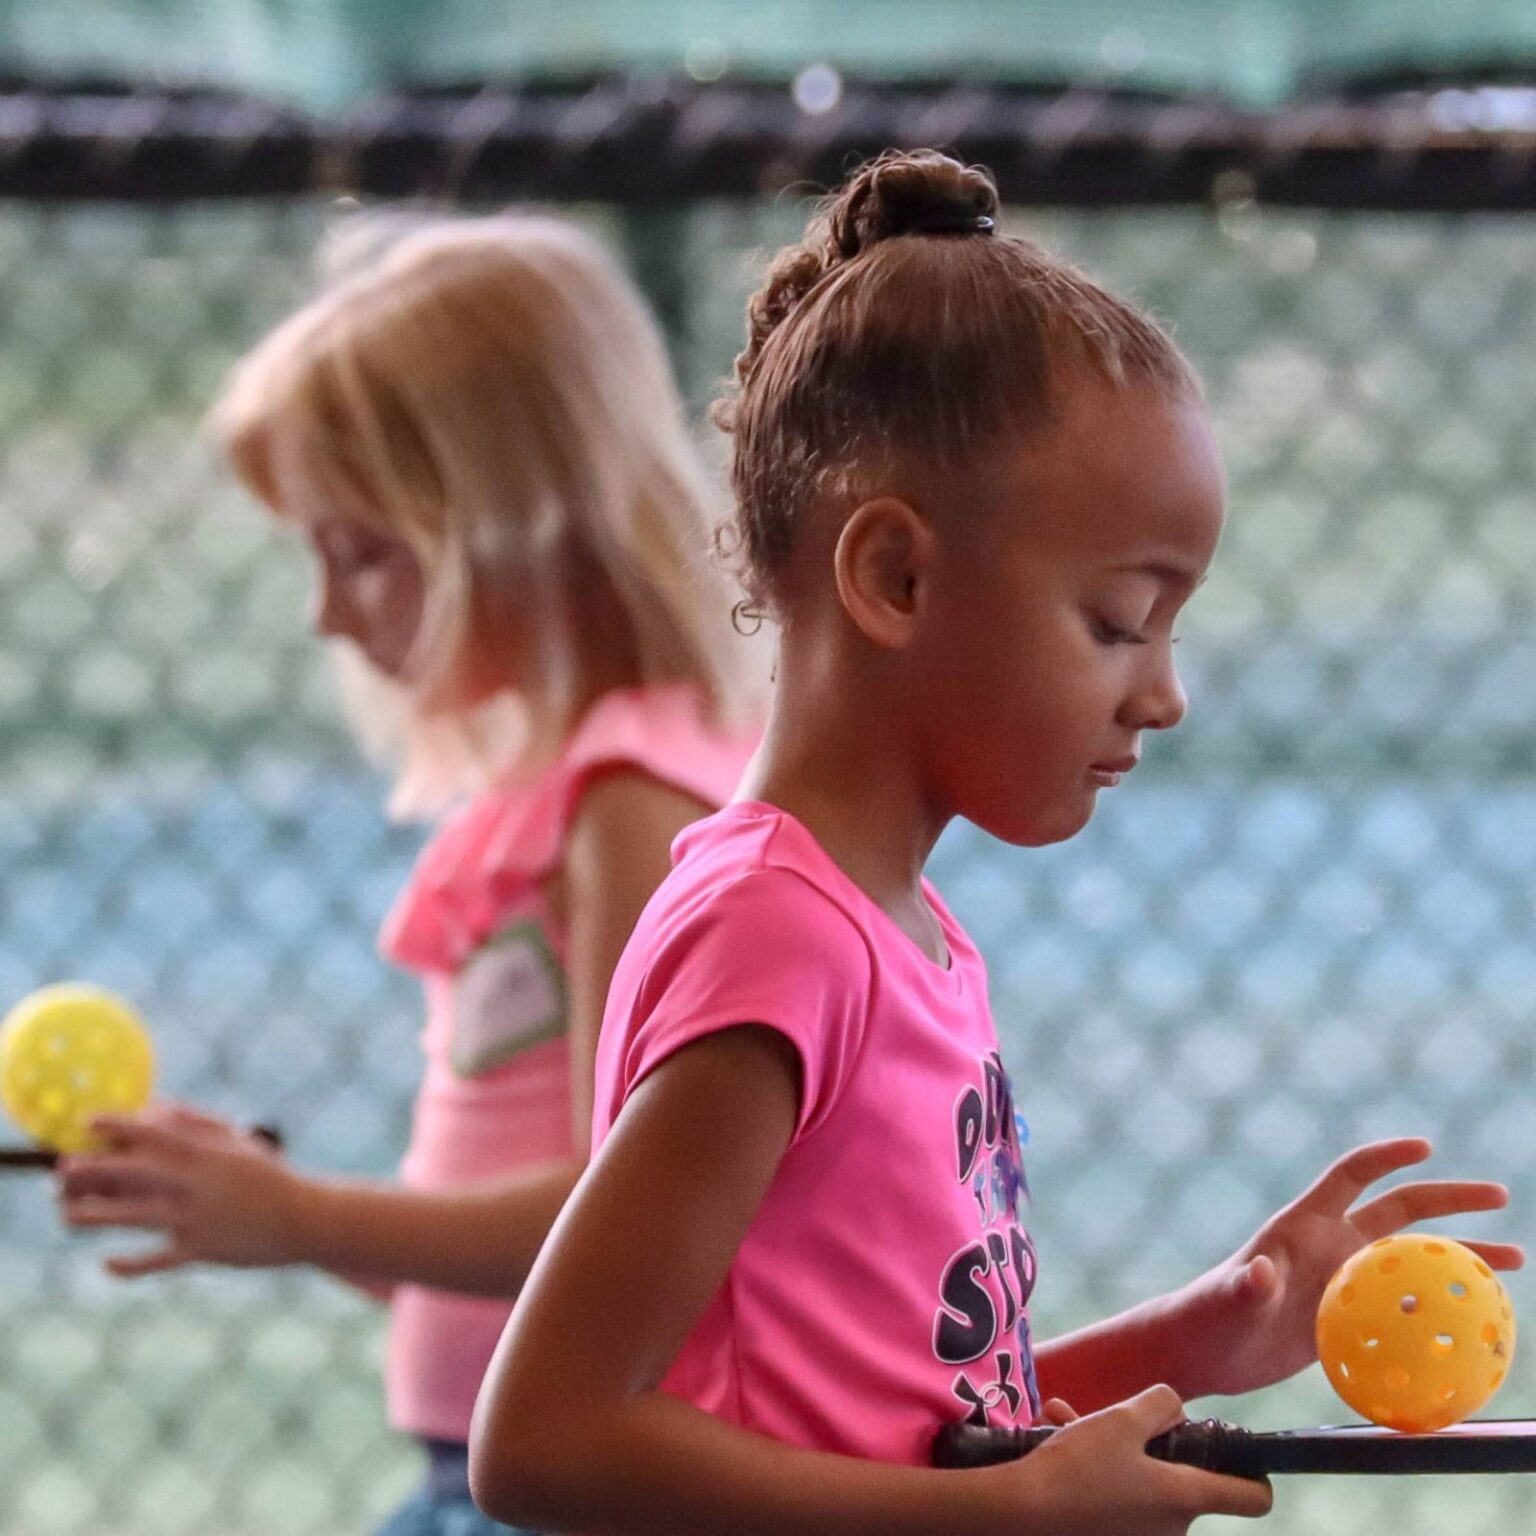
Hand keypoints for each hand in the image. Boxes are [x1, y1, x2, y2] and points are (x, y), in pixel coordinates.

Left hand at [56, 1103, 302, 1276]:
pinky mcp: (201, 1251)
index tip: (87, 1122)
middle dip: (93, 1170)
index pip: (153, 1133)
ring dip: (95, 1215)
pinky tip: (106, 1262)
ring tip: (66, 1214)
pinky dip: (129, 1265)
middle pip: (133, 1173)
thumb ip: (197, 1123)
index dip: (117, 1126)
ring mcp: (197, 1219)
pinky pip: (157, 1261)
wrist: (305, 1218)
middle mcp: (197, 1184)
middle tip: (62, 1170)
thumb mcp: (238, 1141)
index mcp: (207, 1153)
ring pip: (133, 1217)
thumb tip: (155, 1110)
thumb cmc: (269, 1175)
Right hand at [1000, 1385, 1270, 1534]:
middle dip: (1147, 1442)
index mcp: (1184, 1498)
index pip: (1254, 1498)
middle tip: (1113, 1420)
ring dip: (1108, 1447)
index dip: (1253, 1470)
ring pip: (1138, 1481)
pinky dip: (1091, 1470)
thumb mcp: (1121, 1419)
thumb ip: (1160, 1405)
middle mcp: (1171, 1528)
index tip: (1231, 1449)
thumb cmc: (1078, 1467)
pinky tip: (1054, 1436)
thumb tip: (1176, 1410)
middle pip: (1181, 1478)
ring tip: (1065, 1421)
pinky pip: (1114, 1498)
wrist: (1020, 1516)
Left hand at [1172, 1138, 1523, 1396]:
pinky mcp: (1352, 1317)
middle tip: (1500, 1195)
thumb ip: (1245, 1287)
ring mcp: (1345, 1280)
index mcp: (1305, 1223)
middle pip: (1400, 1211)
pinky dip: (1441, 1309)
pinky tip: (1479, 1323)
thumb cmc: (1210, 1317)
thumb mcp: (1228, 1301)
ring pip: (1414, 1260)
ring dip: (1461, 1256)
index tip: (1425, 1146)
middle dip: (1449, 1199)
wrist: (1207, 1354)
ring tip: (1516, 1260)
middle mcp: (1332, 1245)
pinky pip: (1407, 1307)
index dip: (1385, 1156)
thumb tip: (1259, 1273)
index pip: (1351, 1175)